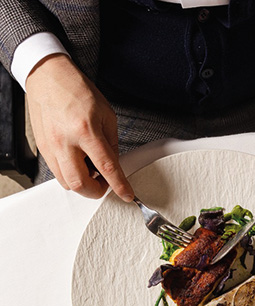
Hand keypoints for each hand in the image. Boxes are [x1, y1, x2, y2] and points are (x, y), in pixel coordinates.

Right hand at [26, 54, 133, 200]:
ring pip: (66, 183)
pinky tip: (78, 162)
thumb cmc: (76, 91)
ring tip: (90, 169)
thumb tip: (114, 165)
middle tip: (104, 183)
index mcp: (86, 130)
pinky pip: (57, 172)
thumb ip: (112, 144)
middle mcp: (65, 141)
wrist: (48, 76)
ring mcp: (50, 146)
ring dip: (82, 183)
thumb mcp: (106, 115)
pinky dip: (71, 174)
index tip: (127, 195)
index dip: (118, 185)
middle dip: (96, 191)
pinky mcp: (42, 148)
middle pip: (80, 184)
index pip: (106, 167)